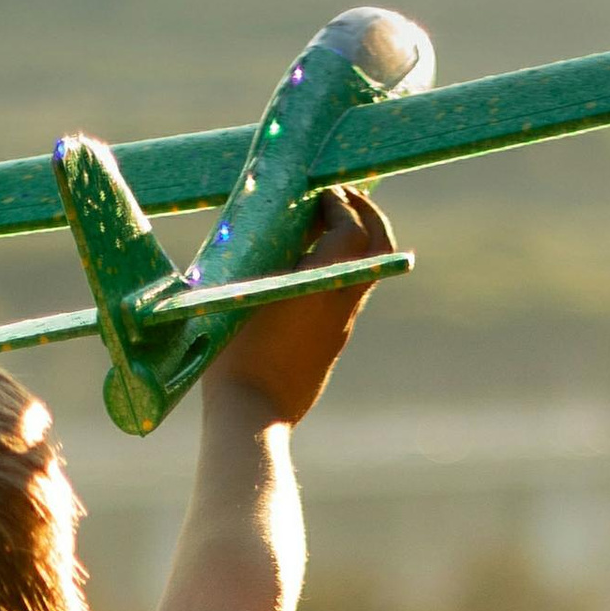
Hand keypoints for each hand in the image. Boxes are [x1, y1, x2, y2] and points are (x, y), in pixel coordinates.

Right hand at [212, 189, 396, 424]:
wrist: (250, 418)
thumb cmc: (232, 354)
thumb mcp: (236, 294)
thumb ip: (257, 257)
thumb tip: (266, 227)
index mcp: (318, 286)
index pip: (351, 230)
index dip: (340, 203)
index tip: (321, 192)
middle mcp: (339, 305)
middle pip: (377, 246)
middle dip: (365, 214)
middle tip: (341, 196)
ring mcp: (340, 328)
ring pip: (365, 272)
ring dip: (353, 242)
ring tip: (324, 225)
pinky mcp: (332, 346)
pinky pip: (347, 296)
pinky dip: (340, 269)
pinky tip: (310, 266)